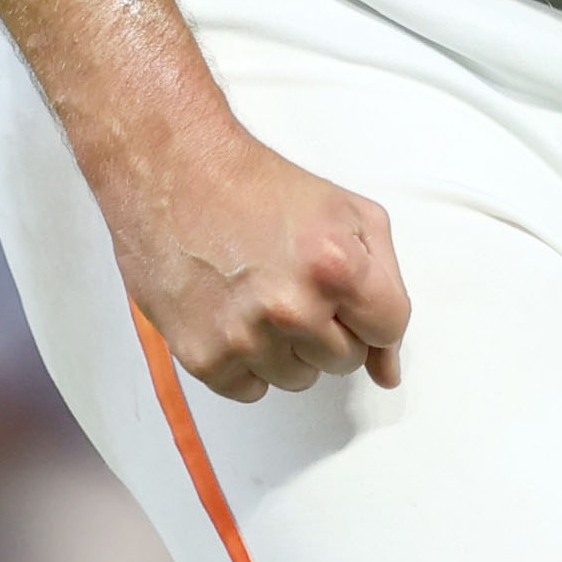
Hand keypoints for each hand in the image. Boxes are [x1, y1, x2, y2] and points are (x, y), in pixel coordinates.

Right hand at [112, 134, 411, 401]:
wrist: (173, 173)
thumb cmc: (257, 187)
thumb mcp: (348, 213)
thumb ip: (385, 287)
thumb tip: (387, 369)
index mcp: (336, 267)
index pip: (388, 328)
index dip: (370, 309)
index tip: (346, 292)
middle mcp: (292, 308)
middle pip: (345, 359)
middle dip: (330, 327)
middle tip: (294, 282)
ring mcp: (245, 338)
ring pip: (299, 378)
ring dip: (288, 348)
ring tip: (261, 295)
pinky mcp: (204, 357)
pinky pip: (251, 389)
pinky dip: (246, 362)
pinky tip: (234, 315)